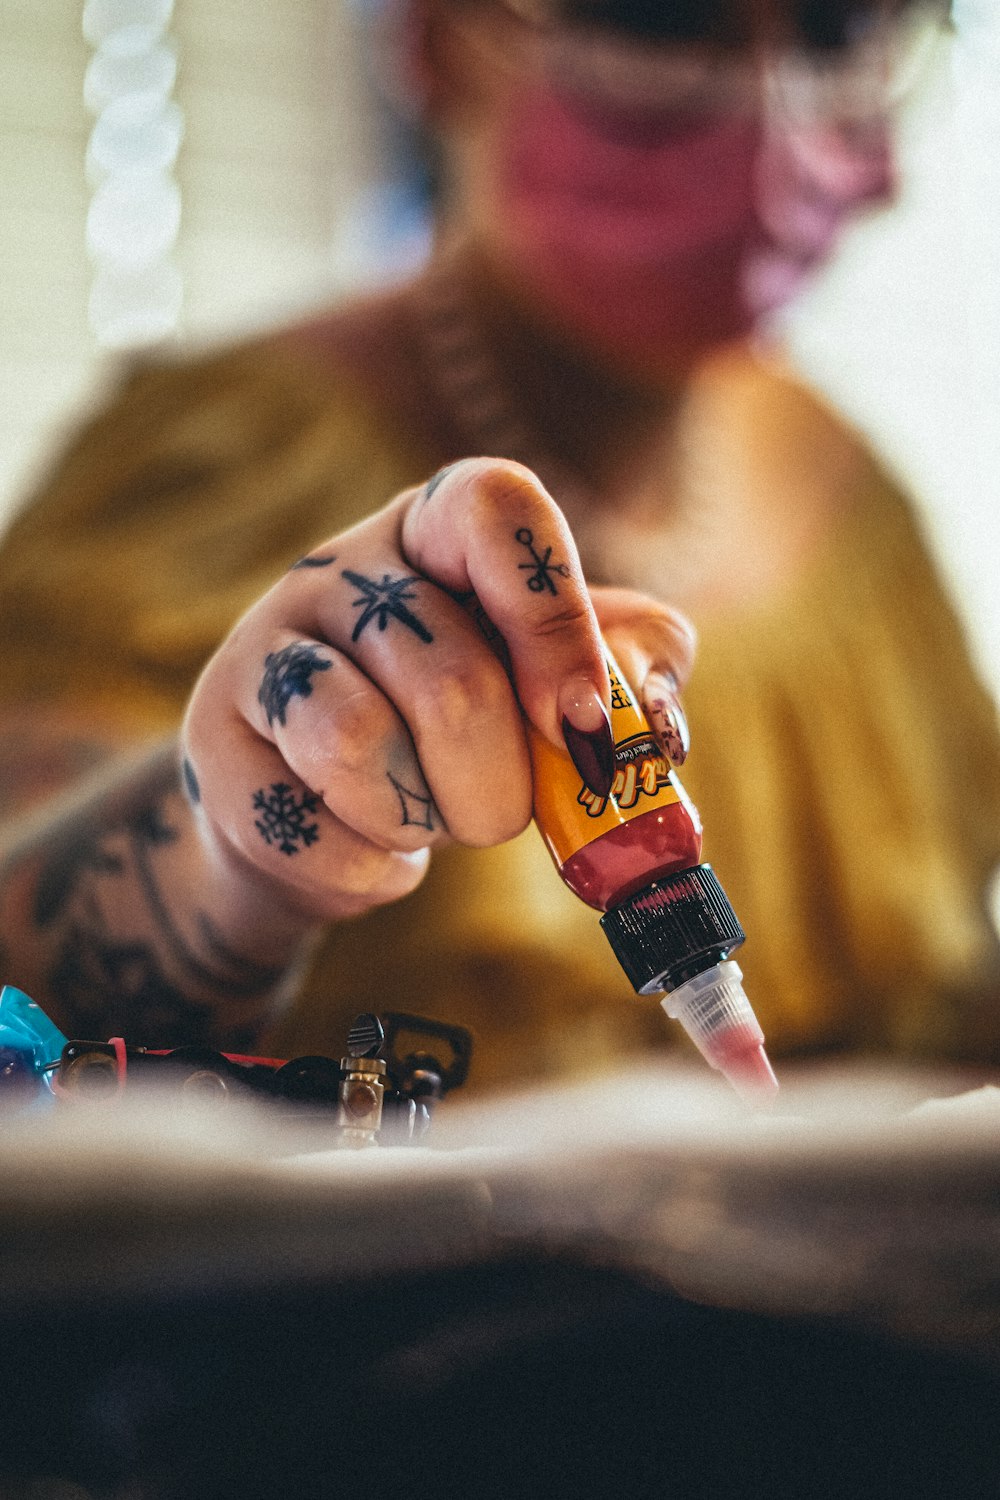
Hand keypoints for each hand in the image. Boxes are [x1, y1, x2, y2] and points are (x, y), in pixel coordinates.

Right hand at [181, 459, 694, 924]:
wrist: (332, 815)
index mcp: (441, 528)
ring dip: (425, 817)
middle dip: (501, 784)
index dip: (552, 615)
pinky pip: (303, 821)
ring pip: (355, 741)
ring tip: (429, 817)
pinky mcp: (215, 738)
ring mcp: (265, 647)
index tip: (581, 721)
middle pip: (448, 673)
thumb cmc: (468, 734)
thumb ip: (632, 679)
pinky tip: (369, 844)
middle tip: (504, 813)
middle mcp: (343, 566)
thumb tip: (651, 727)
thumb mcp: (563, 686)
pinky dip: (368, 864)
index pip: (494, 506)